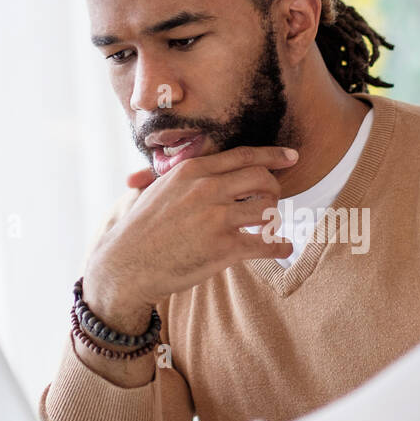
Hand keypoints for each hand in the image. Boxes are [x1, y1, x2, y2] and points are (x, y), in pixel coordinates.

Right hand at [83, 146, 297, 332]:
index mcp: (193, 170)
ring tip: (266, 227)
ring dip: (274, 218)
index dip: (273, 156)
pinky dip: (280, 246)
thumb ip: (185, 175)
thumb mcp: (159, 188)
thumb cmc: (142, 228)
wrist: (127, 264)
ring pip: (268, 209)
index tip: (292, 157)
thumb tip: (206, 166)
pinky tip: (283, 248)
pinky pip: (266, 243)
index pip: (244, 156)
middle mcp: (207, 189)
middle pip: (262, 179)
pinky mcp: (223, 248)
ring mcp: (216, 218)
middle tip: (272, 201)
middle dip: (274, 190)